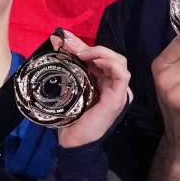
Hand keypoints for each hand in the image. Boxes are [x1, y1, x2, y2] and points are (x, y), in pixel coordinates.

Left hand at [55, 30, 131, 147]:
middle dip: (90, 47)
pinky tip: (97, 62)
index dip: (83, 45)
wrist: (73, 141)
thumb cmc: (71, 117)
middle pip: (110, 56)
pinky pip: (122, 75)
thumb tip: (57, 41)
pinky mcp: (118, 97)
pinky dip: (111, 64)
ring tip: (83, 54)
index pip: (99, 57)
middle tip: (69, 45)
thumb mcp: (69, 85)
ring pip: (119, 61)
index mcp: (103, 81)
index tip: (64, 39)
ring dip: (100, 53)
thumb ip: (68, 66)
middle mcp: (113, 84)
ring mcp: (118, 91)